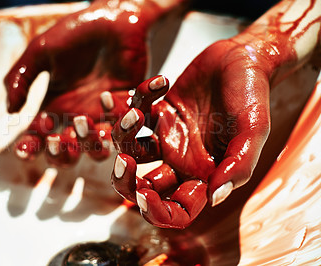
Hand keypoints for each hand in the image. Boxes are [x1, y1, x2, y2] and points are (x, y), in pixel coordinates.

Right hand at [4, 0, 163, 164]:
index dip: (30, 148)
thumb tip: (10, 111)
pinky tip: (113, 93)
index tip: (24, 149)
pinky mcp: (129, 106)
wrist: (112, 16)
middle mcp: (78, 118)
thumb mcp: (41, 52)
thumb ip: (22, 78)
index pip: (39, 138)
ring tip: (84, 119)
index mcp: (54, 108)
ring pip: (100, 147)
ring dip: (91, 142)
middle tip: (57, 139)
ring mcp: (105, 115)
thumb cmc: (74, 32)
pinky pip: (129, 124)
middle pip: (69, 153)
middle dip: (61, 153)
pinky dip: (124, 117)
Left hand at [111, 38, 272, 228]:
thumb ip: (239, 164)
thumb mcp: (254, 130)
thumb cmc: (253, 94)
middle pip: (141, 185)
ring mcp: (166, 135)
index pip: (176, 210)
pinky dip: (132, 99)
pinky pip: (132, 112)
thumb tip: (216, 197)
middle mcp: (180, 158)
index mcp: (203, 172)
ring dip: (123, 132)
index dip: (155, 212)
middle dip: (124, 179)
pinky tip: (157, 83)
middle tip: (122, 161)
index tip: (143, 195)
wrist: (242, 59)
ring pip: (128, 147)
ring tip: (138, 111)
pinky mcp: (157, 111)